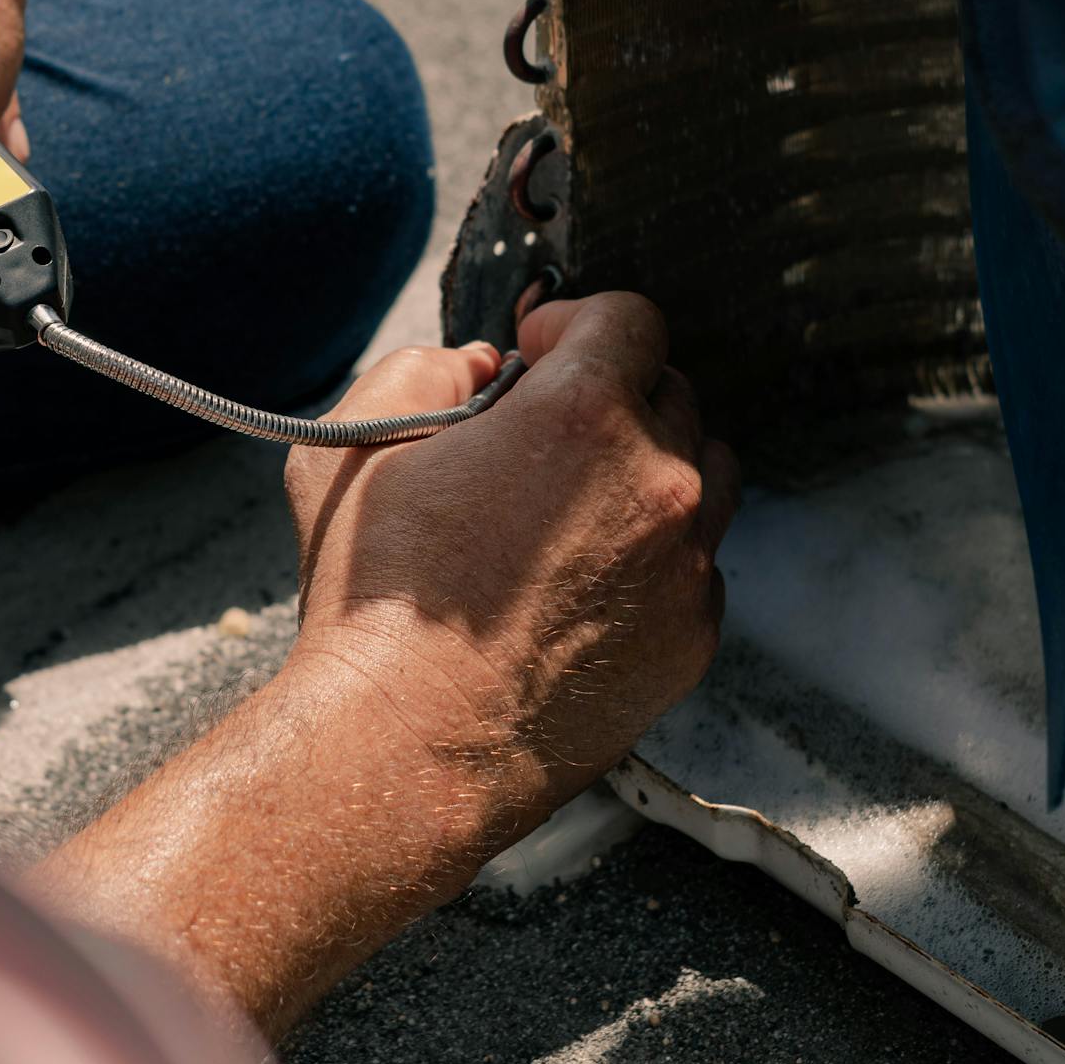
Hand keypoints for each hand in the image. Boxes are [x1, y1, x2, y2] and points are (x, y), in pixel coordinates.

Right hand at [283, 291, 739, 863]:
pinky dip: (654, 555)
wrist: (406, 746)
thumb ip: (427, 368)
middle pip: (670, 392)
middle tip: (543, 435)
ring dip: (650, 468)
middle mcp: (657, 481)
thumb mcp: (359, 445)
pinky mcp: (692, 635)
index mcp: (583, 414)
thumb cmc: (377, 603)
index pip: (631, 317)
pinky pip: (697, 562)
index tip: (538, 351)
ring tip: (574, 505)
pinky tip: (584, 582)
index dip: (575, 321)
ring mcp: (686, 564)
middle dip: (610, 395)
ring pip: (705, 473)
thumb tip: (480, 367)